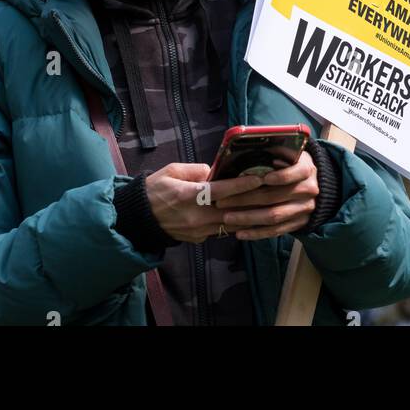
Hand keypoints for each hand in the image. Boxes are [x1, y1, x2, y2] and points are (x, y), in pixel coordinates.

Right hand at [144, 163, 265, 243]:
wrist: (139, 219)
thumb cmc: (155, 189)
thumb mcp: (172, 171)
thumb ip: (196, 170)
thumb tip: (216, 170)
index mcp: (187, 195)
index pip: (220, 190)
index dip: (241, 185)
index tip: (259, 178)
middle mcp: (195, 216)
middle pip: (230, 210)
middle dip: (252, 201)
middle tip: (270, 191)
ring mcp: (198, 231)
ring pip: (229, 224)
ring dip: (247, 214)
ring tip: (264, 203)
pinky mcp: (198, 239)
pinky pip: (220, 230)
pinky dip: (233, 222)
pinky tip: (244, 214)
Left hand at [216, 149, 319, 239]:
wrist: (317, 184)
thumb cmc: (293, 163)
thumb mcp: (290, 153)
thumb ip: (274, 152)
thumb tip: (248, 148)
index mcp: (305, 170)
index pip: (294, 174)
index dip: (279, 176)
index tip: (260, 178)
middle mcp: (307, 191)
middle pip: (275, 197)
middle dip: (246, 199)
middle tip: (223, 201)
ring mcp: (303, 210)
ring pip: (274, 217)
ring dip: (248, 218)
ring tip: (228, 218)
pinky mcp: (298, 224)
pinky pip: (276, 231)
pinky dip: (257, 233)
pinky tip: (240, 233)